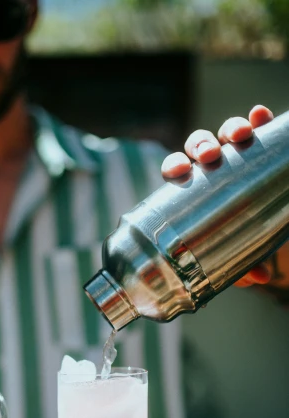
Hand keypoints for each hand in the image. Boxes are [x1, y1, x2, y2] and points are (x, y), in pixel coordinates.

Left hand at [161, 105, 274, 286]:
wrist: (265, 222)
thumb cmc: (239, 236)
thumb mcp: (235, 251)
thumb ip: (239, 265)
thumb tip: (256, 278)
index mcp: (193, 187)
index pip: (177, 170)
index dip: (175, 167)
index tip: (179, 172)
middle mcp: (211, 167)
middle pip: (198, 146)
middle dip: (201, 145)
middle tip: (211, 156)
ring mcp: (235, 153)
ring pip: (225, 134)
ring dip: (230, 129)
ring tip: (240, 135)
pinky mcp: (260, 144)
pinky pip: (258, 125)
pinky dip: (259, 119)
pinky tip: (261, 116)